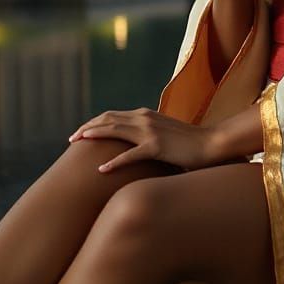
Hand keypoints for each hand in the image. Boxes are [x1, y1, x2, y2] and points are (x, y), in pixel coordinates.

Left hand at [69, 108, 212, 172]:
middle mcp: (145, 118)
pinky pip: (129, 155)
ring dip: (93, 135)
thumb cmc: (190, 143)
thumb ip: (150, 133)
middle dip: (87, 127)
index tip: (81, 132)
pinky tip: (101, 169)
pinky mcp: (157, 146)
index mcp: (145, 115)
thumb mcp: (166, 133)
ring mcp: (150, 131)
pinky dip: (114, 162)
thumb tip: (135, 143)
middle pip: (108, 119)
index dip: (94, 122)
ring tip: (78, 144)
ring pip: (114, 130)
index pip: (112, 114)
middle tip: (71, 139)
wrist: (211, 143)